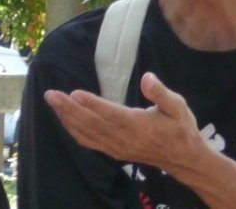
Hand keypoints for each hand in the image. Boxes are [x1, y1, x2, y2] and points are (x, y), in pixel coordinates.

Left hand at [45, 72, 207, 174]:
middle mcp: (123, 139)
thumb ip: (161, 93)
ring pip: (86, 134)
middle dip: (69, 109)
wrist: (184, 159)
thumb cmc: (181, 128)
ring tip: (52, 102)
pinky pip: (89, 142)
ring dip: (67, 118)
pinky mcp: (113, 151)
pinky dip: (73, 130)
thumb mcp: (178, 107)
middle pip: (92, 124)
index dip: (92, 104)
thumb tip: (147, 77)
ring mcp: (116, 147)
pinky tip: (64, 120)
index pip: (111, 114)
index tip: (74, 93)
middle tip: (51, 94)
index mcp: (138, 126)